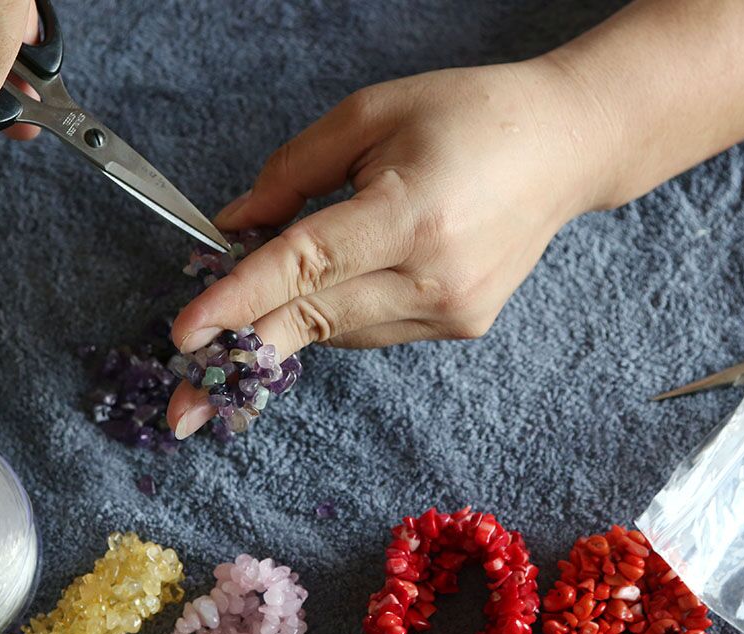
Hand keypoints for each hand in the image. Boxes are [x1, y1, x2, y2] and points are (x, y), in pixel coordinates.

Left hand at [166, 56, 616, 438]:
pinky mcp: (460, 327)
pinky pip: (369, 331)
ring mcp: (451, 312)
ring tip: (258, 301)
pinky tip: (341, 280)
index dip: (238, 301)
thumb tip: (231, 227)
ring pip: (336, 331)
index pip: (304, 266)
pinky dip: (336, 312)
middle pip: (312, 320)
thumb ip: (292, 173)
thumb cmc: (469, 114)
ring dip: (288, 318)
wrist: (566, 148)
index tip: (181, 336)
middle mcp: (435, 277)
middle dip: (237, 361)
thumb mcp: (371, 114)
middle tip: (177, 411)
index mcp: (412, 213)